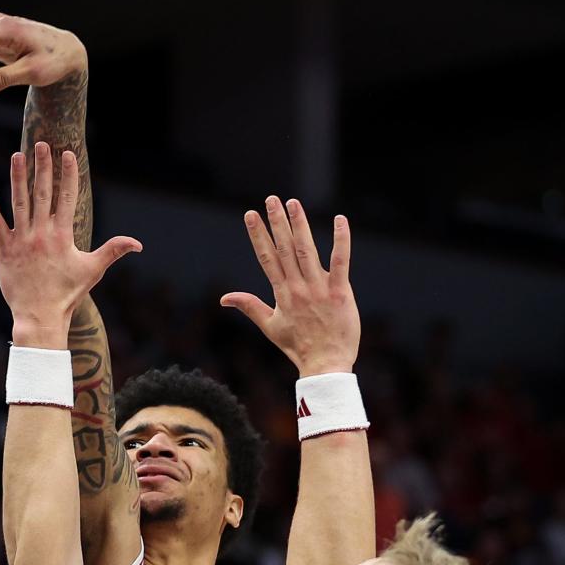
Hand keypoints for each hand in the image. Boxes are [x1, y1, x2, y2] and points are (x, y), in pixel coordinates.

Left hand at [0, 143, 139, 343]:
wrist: (40, 315)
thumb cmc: (68, 294)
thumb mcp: (93, 270)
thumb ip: (113, 251)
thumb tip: (137, 244)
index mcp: (62, 236)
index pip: (67, 198)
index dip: (68, 175)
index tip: (68, 154)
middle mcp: (41, 234)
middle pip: (42, 193)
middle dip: (43, 167)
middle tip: (41, 143)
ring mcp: (21, 240)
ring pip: (19, 202)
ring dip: (17, 177)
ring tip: (17, 155)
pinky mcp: (4, 249)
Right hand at [221, 197, 359, 374]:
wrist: (326, 365)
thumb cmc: (299, 347)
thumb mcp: (270, 326)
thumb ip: (249, 306)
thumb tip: (224, 298)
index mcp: (282, 294)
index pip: (266, 258)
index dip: (258, 235)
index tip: (250, 214)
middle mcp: (298, 288)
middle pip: (285, 249)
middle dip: (277, 223)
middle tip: (271, 199)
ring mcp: (319, 289)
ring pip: (308, 251)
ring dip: (300, 225)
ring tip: (293, 203)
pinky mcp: (340, 292)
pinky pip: (341, 262)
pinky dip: (341, 241)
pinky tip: (340, 220)